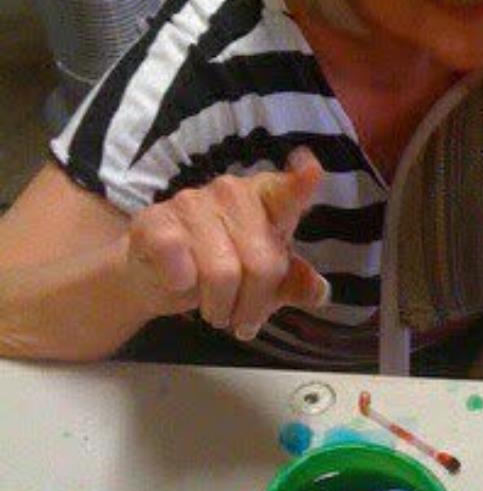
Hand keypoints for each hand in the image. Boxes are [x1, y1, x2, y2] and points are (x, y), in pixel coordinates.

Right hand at [125, 148, 329, 339]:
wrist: (155, 273)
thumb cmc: (219, 267)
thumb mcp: (263, 280)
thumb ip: (293, 282)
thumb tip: (320, 292)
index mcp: (265, 198)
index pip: (287, 191)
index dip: (300, 182)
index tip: (311, 170)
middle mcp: (232, 192)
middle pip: (263, 264)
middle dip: (254, 304)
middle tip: (242, 320)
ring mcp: (192, 202)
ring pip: (223, 274)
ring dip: (220, 307)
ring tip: (215, 310)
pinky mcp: (156, 222)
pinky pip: (181, 269)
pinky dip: (184, 288)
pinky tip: (180, 285)